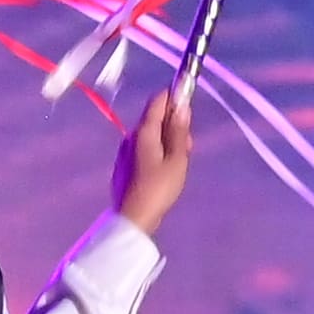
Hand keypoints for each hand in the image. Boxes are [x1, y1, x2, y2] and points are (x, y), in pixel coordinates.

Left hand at [111, 83, 194, 233]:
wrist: (133, 217)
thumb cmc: (159, 187)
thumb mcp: (177, 160)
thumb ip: (179, 131)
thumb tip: (182, 106)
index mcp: (144, 132)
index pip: (157, 102)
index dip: (173, 96)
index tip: (188, 101)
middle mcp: (131, 136)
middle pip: (154, 118)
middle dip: (173, 123)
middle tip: (188, 145)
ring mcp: (125, 151)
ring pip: (149, 135)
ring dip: (166, 139)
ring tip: (179, 162)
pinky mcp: (124, 164)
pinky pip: (143, 148)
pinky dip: (157, 150)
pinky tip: (164, 170)